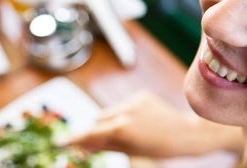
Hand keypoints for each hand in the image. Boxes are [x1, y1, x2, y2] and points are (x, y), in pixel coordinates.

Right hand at [66, 91, 243, 157]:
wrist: (186, 133)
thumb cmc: (159, 148)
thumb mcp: (130, 151)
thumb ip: (104, 145)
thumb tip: (83, 144)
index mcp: (121, 128)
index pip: (90, 132)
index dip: (74, 138)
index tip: (60, 141)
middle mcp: (125, 111)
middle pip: (97, 119)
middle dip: (97, 130)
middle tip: (104, 141)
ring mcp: (133, 101)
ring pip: (109, 111)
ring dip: (110, 121)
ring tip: (129, 131)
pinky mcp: (141, 95)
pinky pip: (122, 104)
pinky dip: (124, 113)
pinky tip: (139, 121)